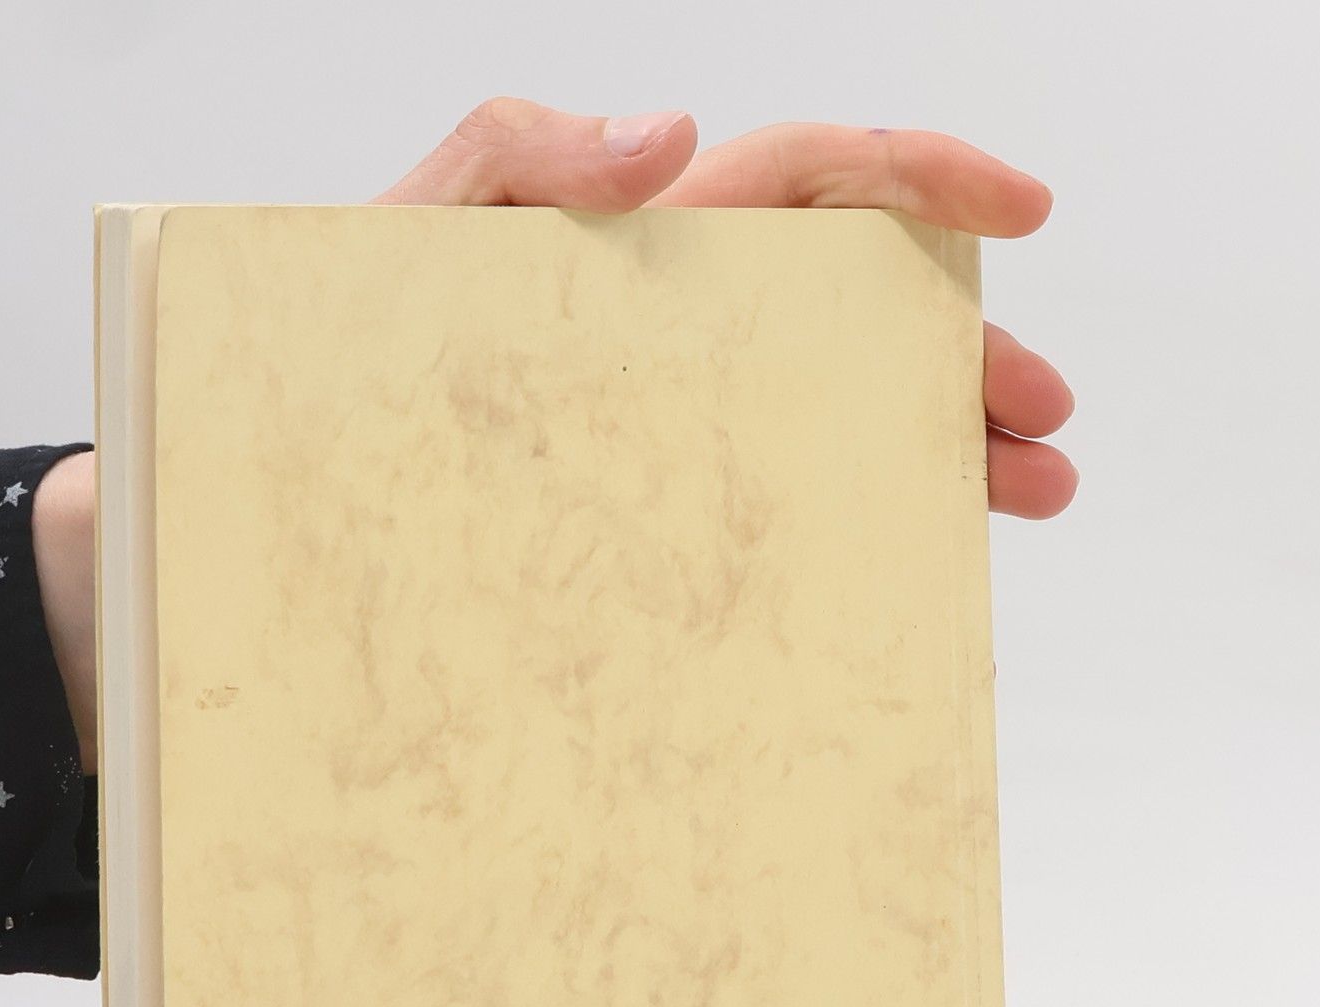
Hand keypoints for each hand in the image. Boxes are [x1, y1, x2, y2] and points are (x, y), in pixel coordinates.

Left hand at [378, 100, 1075, 520]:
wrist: (274, 497)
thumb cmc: (326, 357)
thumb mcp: (410, 236)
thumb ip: (514, 156)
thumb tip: (671, 137)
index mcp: (644, 244)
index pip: (812, 179)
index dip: (927, 175)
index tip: (1026, 210)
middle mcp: (677, 333)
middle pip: (860, 313)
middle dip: (968, 352)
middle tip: (1045, 423)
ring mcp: (672, 429)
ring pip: (836, 413)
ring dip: (943, 445)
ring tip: (1026, 496)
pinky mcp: (648, 520)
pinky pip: (774, 508)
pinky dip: (854, 524)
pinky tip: (911, 556)